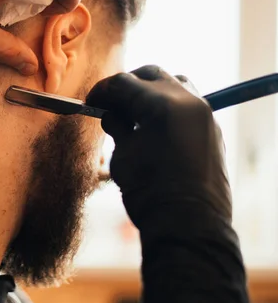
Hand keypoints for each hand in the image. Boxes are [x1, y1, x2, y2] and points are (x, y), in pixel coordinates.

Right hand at [86, 65, 230, 227]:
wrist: (189, 226)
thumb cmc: (150, 194)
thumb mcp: (123, 158)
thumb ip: (118, 128)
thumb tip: (113, 115)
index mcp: (162, 105)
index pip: (124, 83)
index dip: (102, 91)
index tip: (90, 104)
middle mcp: (188, 102)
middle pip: (150, 75)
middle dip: (126, 86)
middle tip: (109, 105)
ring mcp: (204, 114)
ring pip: (174, 83)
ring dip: (151, 91)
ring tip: (134, 114)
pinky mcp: (211, 130)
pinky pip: (189, 104)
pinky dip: (169, 106)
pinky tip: (154, 127)